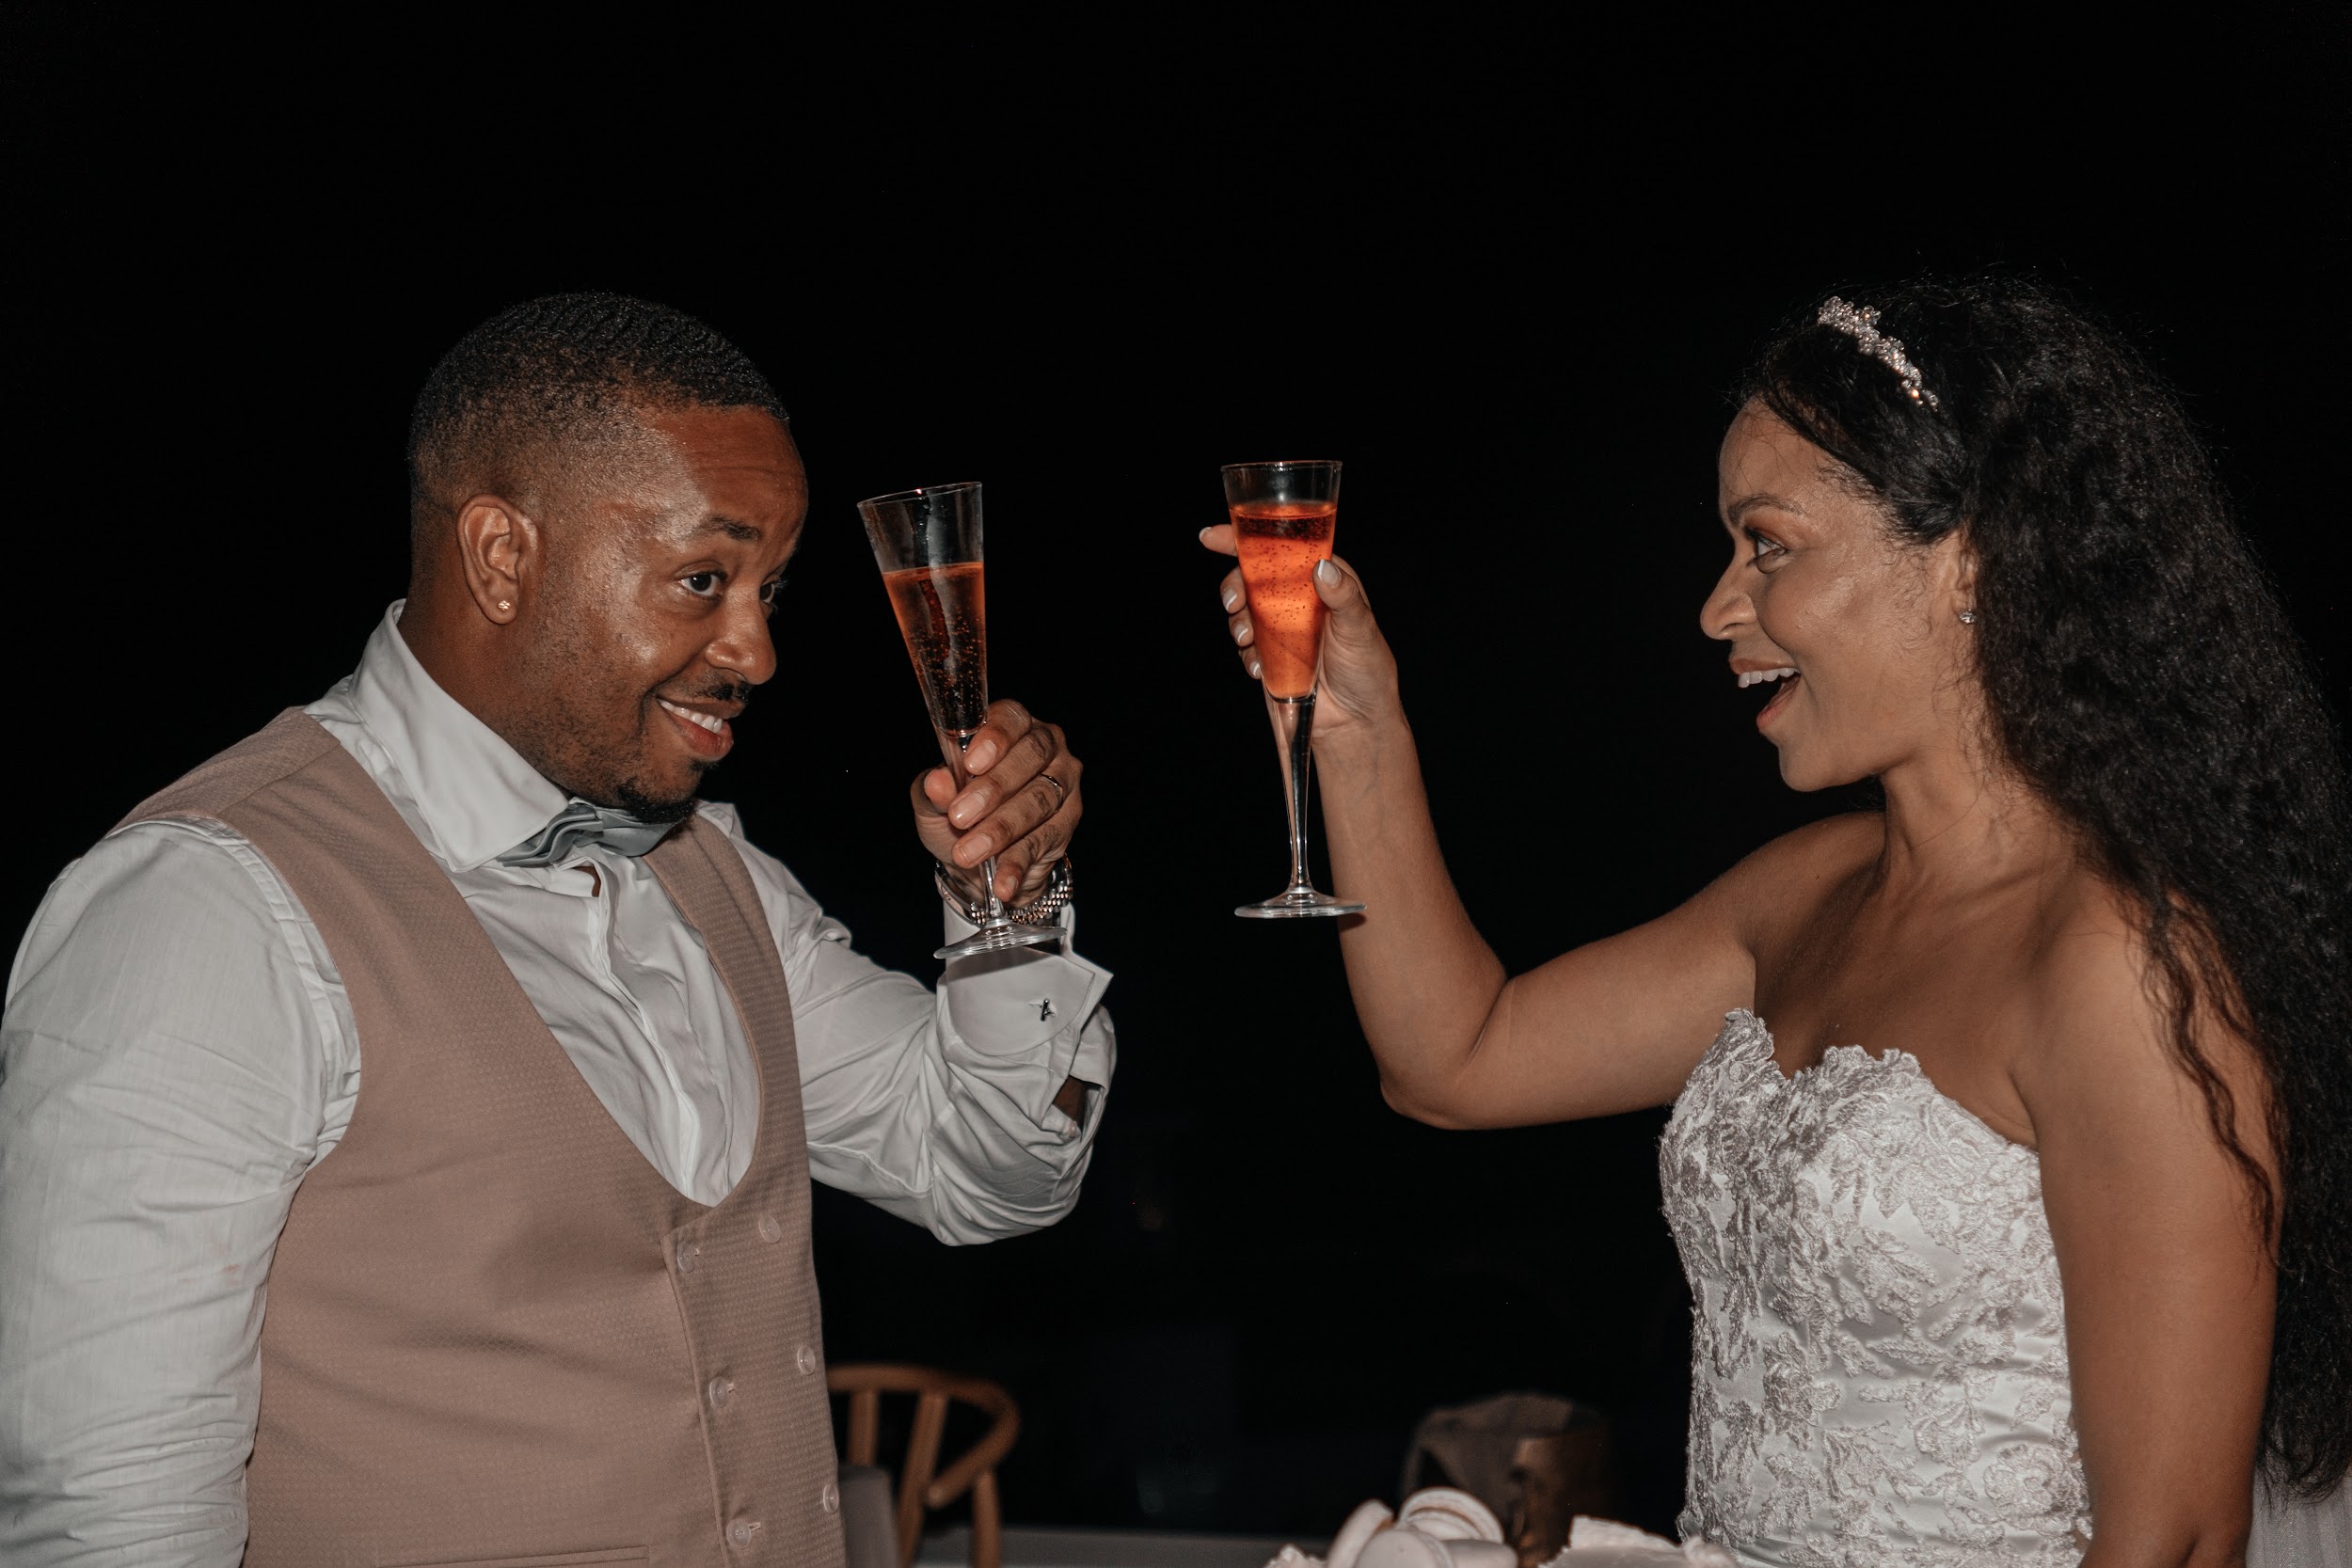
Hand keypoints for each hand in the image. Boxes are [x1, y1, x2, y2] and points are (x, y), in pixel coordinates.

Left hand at [910, 698, 1081, 905]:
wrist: (978, 863)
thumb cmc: (957, 815)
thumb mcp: (933, 803)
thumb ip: (933, 791)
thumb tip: (936, 781)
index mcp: (1012, 727)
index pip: (1012, 719)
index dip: (995, 738)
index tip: (970, 764)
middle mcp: (1046, 748)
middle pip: (1029, 758)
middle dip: (993, 789)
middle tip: (959, 816)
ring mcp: (1063, 784)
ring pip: (1038, 800)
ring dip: (1001, 829)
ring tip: (968, 852)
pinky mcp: (1066, 824)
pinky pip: (1044, 841)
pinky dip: (1018, 863)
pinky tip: (1001, 881)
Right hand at [1200, 524, 1401, 748]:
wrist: (1356, 721)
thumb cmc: (1368, 670)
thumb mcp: (1361, 629)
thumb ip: (1343, 597)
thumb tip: (1322, 568)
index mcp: (1323, 581)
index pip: (1282, 549)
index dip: (1246, 539)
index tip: (1213, 537)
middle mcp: (1298, 599)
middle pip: (1253, 577)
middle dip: (1234, 585)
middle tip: (1233, 603)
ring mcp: (1281, 627)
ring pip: (1244, 610)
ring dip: (1238, 621)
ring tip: (1247, 638)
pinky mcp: (1270, 654)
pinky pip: (1246, 646)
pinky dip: (1245, 653)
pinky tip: (1259, 668)